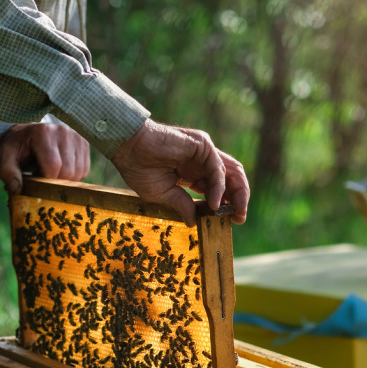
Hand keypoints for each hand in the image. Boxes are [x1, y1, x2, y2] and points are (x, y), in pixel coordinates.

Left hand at [0, 122, 89, 193]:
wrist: (29, 131)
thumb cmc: (18, 145)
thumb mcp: (5, 156)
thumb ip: (8, 172)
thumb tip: (16, 189)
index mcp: (43, 133)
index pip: (53, 166)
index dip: (45, 180)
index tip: (35, 179)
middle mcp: (64, 132)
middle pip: (68, 171)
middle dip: (55, 181)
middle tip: (41, 175)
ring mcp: (77, 136)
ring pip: (78, 172)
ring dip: (64, 179)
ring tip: (50, 171)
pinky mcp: (85, 143)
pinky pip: (84, 170)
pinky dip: (73, 175)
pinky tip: (61, 168)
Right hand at [111, 119, 249, 225]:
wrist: (127, 148)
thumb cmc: (139, 168)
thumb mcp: (163, 194)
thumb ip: (182, 205)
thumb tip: (193, 223)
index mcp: (193, 172)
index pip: (219, 188)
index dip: (227, 204)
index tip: (231, 221)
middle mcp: (202, 161)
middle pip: (231, 180)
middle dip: (239, 199)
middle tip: (239, 218)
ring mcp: (204, 152)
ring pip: (231, 172)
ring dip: (237, 193)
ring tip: (235, 213)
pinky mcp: (202, 145)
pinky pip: (217, 168)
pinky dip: (218, 187)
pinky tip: (214, 203)